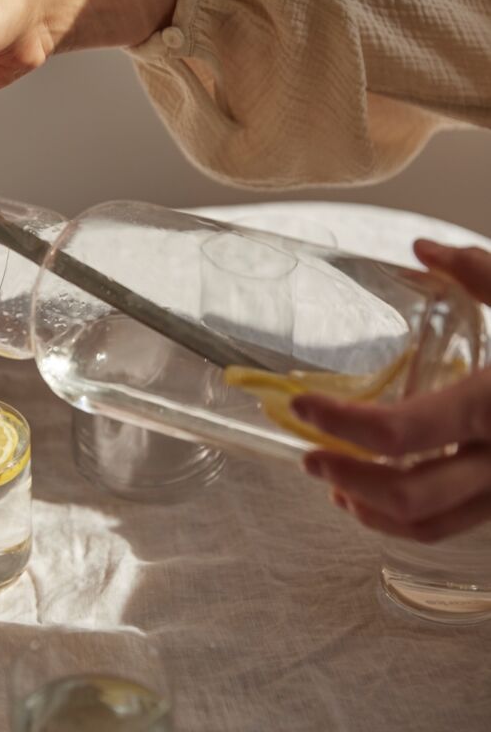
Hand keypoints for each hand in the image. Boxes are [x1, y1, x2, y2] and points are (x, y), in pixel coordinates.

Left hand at [294, 239, 490, 541]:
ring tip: (332, 481)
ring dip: (369, 507)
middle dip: (345, 474)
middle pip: (408, 490)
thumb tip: (423, 247)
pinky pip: (453, 527)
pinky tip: (375, 500)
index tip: (301, 406)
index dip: (341, 423)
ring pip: (429, 523)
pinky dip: (405, 520)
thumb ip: (481, 272)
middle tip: (304, 452)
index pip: (401, 431)